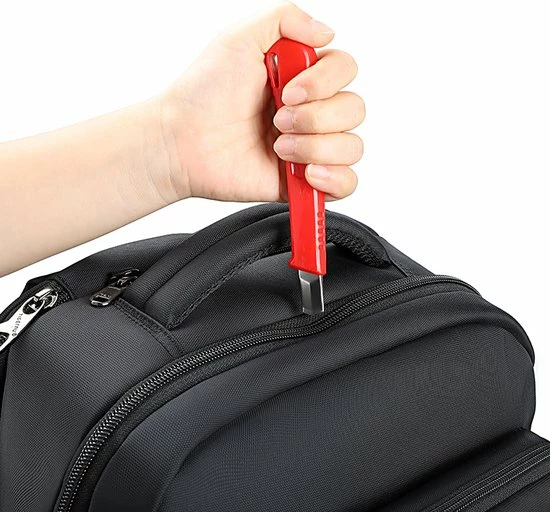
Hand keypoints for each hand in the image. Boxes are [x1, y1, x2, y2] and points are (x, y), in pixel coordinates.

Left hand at [158, 2, 364, 202]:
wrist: (182, 142)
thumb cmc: (203, 94)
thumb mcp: (239, 37)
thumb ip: (286, 18)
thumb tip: (327, 32)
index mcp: (302, 78)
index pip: (346, 71)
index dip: (324, 82)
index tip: (287, 90)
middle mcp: (310, 111)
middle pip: (354, 110)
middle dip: (315, 117)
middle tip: (277, 120)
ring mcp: (309, 147)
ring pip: (352, 147)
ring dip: (315, 147)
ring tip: (278, 147)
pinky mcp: (302, 182)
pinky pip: (346, 183)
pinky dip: (333, 179)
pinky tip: (304, 173)